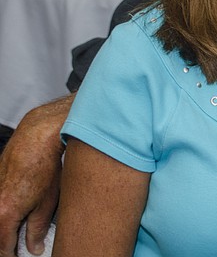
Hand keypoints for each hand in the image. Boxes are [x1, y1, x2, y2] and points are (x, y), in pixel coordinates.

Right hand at [0, 97, 70, 256]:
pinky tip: (18, 206)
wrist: (40, 135)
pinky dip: (5, 207)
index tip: (17, 256)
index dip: (10, 254)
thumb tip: (34, 246)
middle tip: (17, 245)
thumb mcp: (48, 202)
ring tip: (18, 227)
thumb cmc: (48, 164)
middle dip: (6, 241)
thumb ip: (37, 228)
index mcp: (6, 211)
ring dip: (5, 223)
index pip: (2, 245)